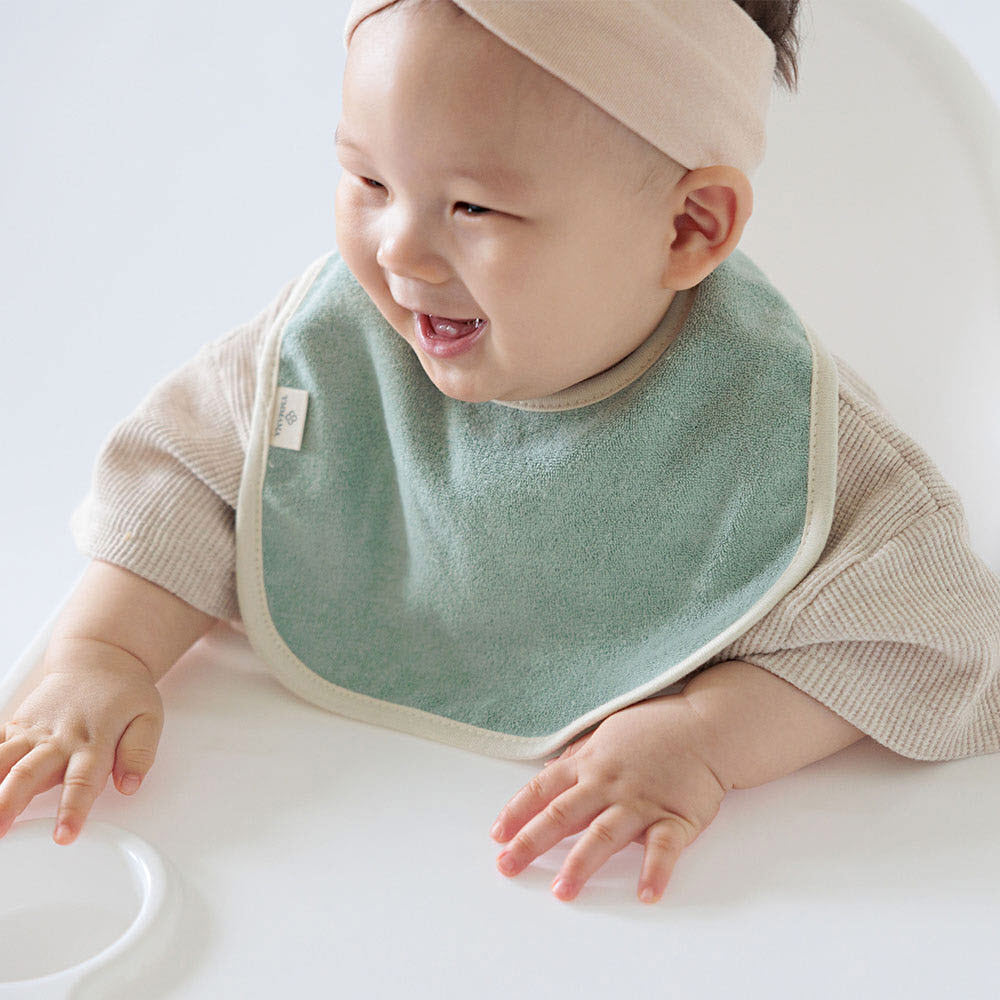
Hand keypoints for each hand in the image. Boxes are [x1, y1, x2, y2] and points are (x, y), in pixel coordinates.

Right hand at [0, 638, 163, 843]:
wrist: (99, 660)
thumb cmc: (123, 691)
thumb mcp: (148, 716)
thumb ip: (140, 752)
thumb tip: (131, 784)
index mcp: (94, 741)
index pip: (83, 781)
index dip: (72, 809)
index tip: (64, 833)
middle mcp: (60, 738)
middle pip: (30, 774)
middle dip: (11, 804)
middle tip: (1, 830)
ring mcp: (35, 731)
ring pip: (3, 760)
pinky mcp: (18, 725)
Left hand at [490, 694, 726, 902]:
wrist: (708, 727)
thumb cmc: (655, 729)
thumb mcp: (607, 732)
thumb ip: (577, 756)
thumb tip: (546, 772)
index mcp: (590, 763)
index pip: (543, 789)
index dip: (517, 812)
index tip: (497, 836)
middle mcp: (608, 783)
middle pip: (562, 815)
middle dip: (531, 842)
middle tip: (507, 866)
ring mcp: (641, 801)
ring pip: (605, 835)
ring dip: (581, 864)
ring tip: (562, 891)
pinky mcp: (676, 816)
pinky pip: (664, 848)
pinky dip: (655, 871)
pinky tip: (646, 894)